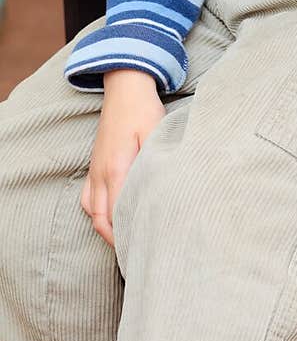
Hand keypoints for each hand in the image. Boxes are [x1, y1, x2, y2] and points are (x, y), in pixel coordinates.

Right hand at [80, 69, 164, 247]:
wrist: (124, 87)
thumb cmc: (143, 109)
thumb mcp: (156, 133)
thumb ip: (156, 162)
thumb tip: (164, 188)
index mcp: (117, 169)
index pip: (118, 214)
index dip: (129, 235)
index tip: (144, 248)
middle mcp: (101, 174)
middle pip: (102, 220)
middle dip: (116, 240)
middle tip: (136, 253)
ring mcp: (95, 169)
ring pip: (93, 212)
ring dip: (105, 228)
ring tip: (125, 240)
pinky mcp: (95, 164)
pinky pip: (89, 198)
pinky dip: (97, 213)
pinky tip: (110, 216)